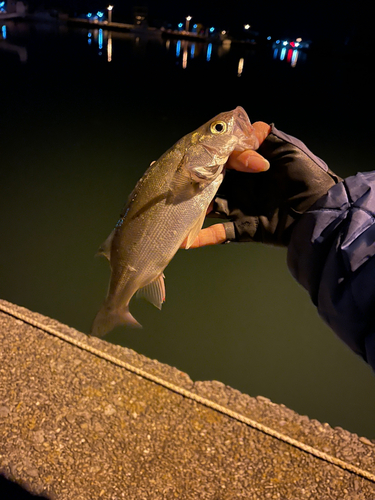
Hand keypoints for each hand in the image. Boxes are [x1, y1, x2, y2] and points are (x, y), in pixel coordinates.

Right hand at [181, 122, 340, 247]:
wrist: (320, 213)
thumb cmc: (307, 177)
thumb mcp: (288, 150)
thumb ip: (266, 137)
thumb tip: (247, 126)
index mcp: (249, 166)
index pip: (223, 158)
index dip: (209, 155)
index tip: (194, 152)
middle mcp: (241, 186)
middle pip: (211, 182)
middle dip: (194, 181)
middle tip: (174, 180)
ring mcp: (240, 208)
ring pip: (210, 207)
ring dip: (192, 208)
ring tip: (172, 207)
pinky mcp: (243, 228)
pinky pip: (220, 233)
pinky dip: (204, 237)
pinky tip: (185, 240)